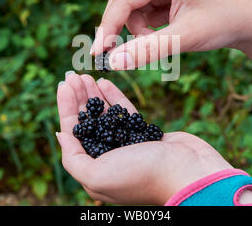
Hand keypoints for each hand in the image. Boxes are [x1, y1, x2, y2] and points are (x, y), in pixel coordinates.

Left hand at [56, 73, 232, 204]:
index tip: (63, 84)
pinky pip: (125, 112)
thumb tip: (62, 134)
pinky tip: (104, 82)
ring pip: (105, 115)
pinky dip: (114, 97)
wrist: (189, 173)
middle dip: (78, 97)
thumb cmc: (142, 176)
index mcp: (95, 168)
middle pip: (88, 121)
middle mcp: (109, 156)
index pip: (74, 132)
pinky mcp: (144, 133)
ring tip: (85, 75)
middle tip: (73, 74)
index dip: (66, 107)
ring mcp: (127, 144)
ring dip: (93, 95)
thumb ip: (73, 157)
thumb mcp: (97, 175)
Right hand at [90, 0, 251, 120]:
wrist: (247, 22)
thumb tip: (113, 62)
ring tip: (161, 43)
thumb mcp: (185, 37)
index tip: (97, 53)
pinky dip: (144, 32)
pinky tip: (162, 38)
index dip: (107, 27)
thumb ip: (149, 49)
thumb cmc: (223, 22)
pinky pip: (140, 17)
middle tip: (111, 58)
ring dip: (136, 33)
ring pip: (129, 12)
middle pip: (122, 3)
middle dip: (118, 30)